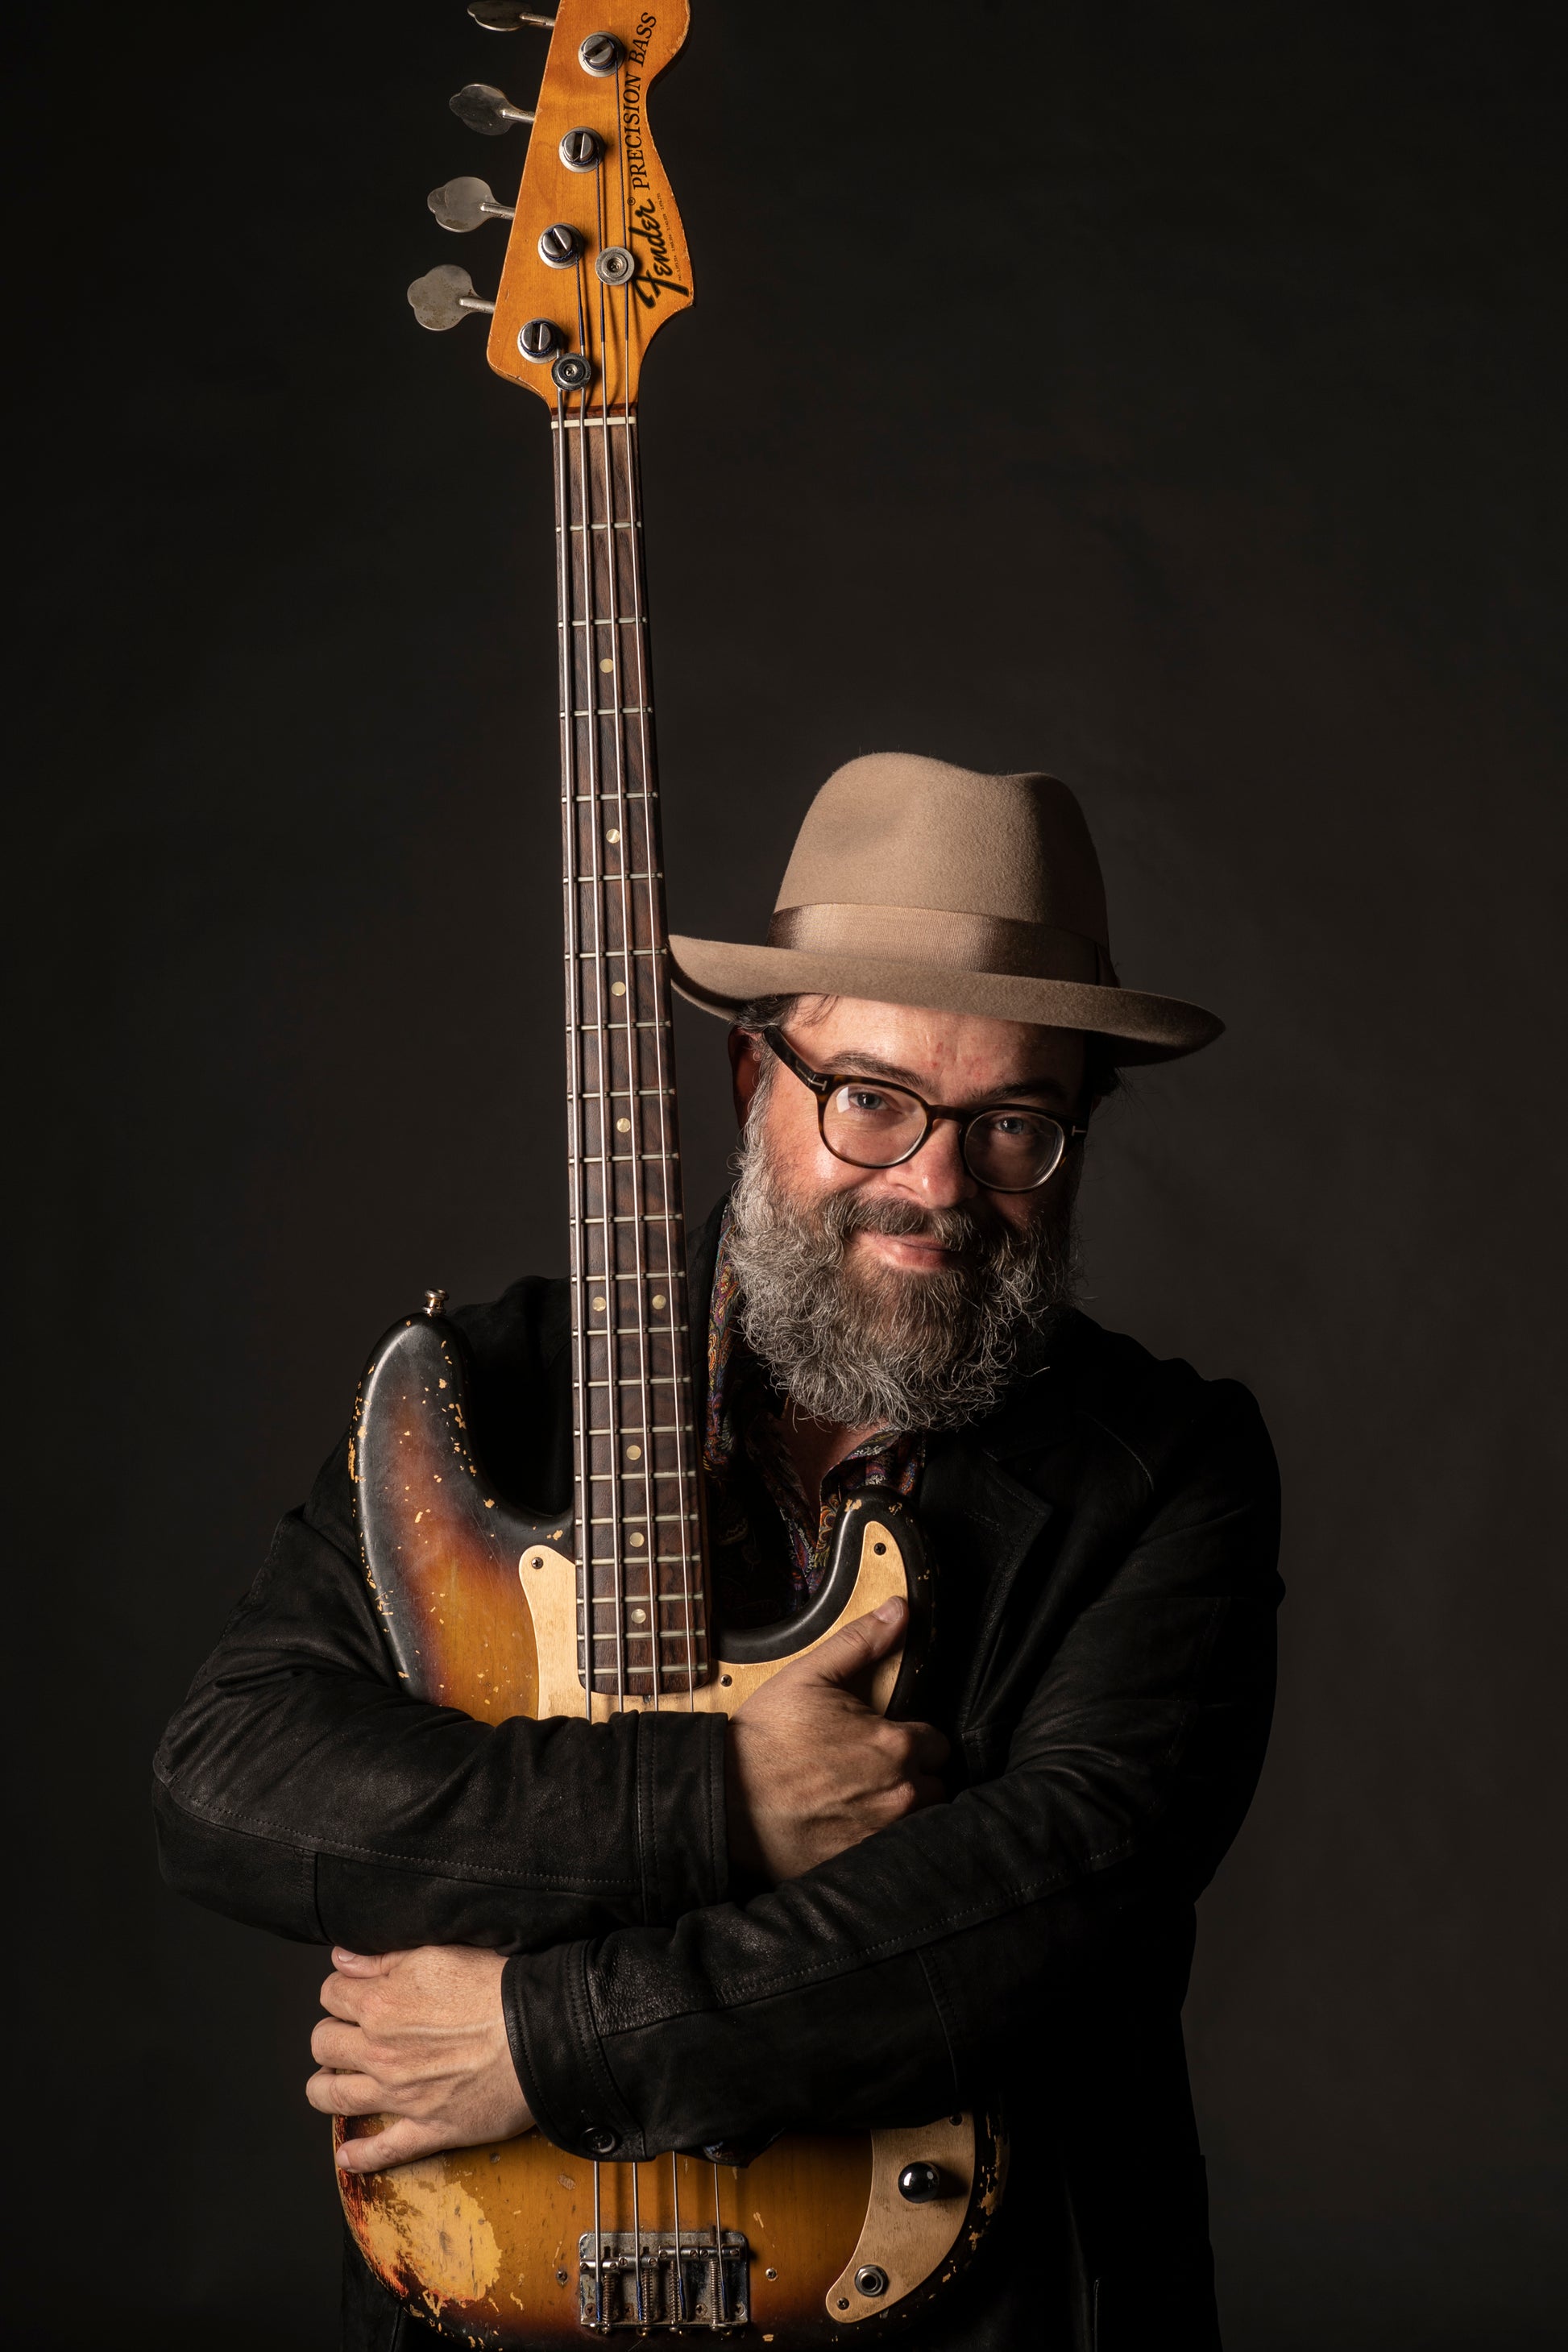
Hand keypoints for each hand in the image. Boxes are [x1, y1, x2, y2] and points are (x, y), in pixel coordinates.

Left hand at [307, 1944, 533, 2172]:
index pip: (332, 1993)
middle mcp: (380, 2051)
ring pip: (334, 2096)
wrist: (540, 2033)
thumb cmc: (497, 1987)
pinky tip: (347, 2155)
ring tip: (330, 2082)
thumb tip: (342, 1958)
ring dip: (324, 2088)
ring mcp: (400, 2095)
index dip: (340, 1990)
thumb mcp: (438, 1953)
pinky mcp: (427, 2128)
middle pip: (323, 2044)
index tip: (351, 1993)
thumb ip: (384, 1957)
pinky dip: (359, 2156)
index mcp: (382, 2003)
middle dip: (330, 2035)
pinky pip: (382, 2151)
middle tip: (345, 2033)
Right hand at [725, 1597, 949, 1883]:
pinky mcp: (860, 1862)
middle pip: (934, 1784)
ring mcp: (882, 1834)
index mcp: (895, 1746)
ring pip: (918, 1820)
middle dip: (914, 1774)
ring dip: (901, 1808)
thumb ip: (862, 1642)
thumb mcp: (811, 1675)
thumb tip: (900, 1610)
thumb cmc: (766, 1737)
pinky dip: (880, 1839)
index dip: (914, 1737)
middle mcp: (900, 1794)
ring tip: (865, 1797)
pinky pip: (891, 1852)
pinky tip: (850, 1823)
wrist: (727, 1798)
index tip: (889, 1739)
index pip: (937, 1743)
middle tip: (876, 1767)